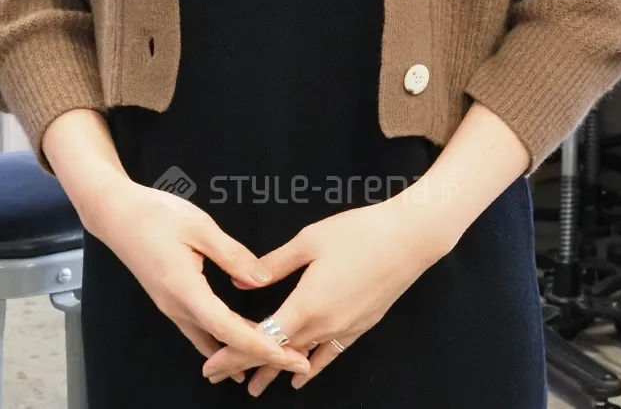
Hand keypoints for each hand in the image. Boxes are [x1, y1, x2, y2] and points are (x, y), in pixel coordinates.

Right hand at [92, 180, 311, 382]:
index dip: (260, 345)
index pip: (228, 329)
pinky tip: (238, 343)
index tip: (288, 355)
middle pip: (223, 342)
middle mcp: (177, 307)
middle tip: (296, 361)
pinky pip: (200, 329)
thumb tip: (262, 280)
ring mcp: (172, 307)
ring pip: (211, 340)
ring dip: (243, 350)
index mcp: (186, 290)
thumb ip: (232, 255)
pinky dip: (224, 340)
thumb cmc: (156, 214)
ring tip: (276, 354)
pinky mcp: (170, 300)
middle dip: (260, 354)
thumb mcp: (199, 226)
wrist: (116, 214)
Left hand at [201, 191, 451, 394]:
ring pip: (303, 358)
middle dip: (247, 365)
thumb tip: (242, 281)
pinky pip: (330, 354)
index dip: (234, 353)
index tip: (211, 366)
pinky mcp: (360, 326)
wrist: (408, 239)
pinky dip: (312, 367)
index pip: (261, 338)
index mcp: (306, 304)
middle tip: (220, 377)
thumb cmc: (358, 232)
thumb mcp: (309, 240)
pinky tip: (302, 376)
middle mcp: (324, 325)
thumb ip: (274, 264)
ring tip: (255, 386)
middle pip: (278, 353)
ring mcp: (344, 329)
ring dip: (276, 371)